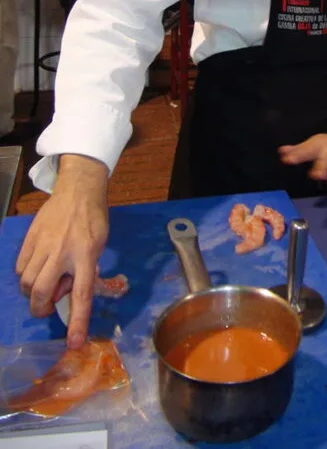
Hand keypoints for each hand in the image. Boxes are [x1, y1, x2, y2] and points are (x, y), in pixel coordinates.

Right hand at [15, 155, 108, 348]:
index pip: (82, 295)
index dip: (77, 322)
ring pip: (26, 281)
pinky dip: (25, 275)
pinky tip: (37, 268)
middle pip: (41, 291)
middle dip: (40, 307)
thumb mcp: (99, 245)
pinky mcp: (30, 238)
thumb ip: (85, 269)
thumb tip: (69, 291)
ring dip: (32, 291)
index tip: (73, 343)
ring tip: (45, 283)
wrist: (78, 190)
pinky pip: (20, 267)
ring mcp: (43, 244)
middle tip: (46, 306)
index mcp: (86, 255)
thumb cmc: (94, 219)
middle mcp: (62, 252)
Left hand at [278, 130, 326, 192]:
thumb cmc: (326, 145)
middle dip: (323, 168)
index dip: (297, 155)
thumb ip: (297, 151)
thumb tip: (281, 152)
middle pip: (326, 161)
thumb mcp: (312, 144)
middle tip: (318, 175)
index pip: (306, 150)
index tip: (288, 160)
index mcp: (319, 147)